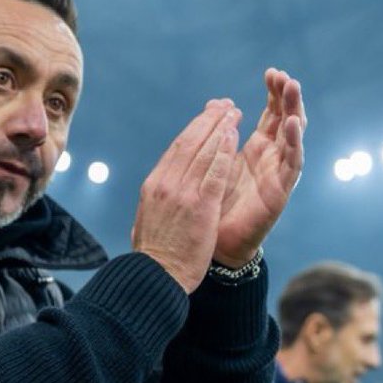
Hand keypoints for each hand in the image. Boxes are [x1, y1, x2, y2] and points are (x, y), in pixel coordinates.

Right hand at [132, 100, 242, 292]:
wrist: (154, 277)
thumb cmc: (154, 256)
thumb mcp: (148, 220)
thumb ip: (156, 202)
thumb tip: (156, 195)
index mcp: (153, 186)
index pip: (176, 150)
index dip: (194, 130)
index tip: (207, 118)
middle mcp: (165, 184)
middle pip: (189, 142)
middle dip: (208, 120)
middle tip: (224, 105)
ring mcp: (182, 193)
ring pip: (203, 151)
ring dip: (220, 128)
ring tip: (234, 112)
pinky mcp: (200, 206)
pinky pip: (214, 171)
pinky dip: (223, 151)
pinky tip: (234, 136)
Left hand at [212, 69, 305, 267]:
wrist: (220, 243)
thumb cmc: (218, 203)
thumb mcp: (218, 161)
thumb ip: (221, 134)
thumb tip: (215, 102)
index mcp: (259, 148)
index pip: (272, 113)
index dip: (273, 93)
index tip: (270, 72)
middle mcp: (273, 157)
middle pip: (287, 119)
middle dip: (287, 96)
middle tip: (283, 75)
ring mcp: (279, 173)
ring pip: (294, 136)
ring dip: (295, 110)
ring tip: (292, 88)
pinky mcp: (282, 190)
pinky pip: (293, 163)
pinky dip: (294, 142)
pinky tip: (293, 123)